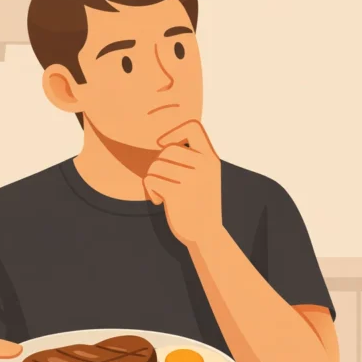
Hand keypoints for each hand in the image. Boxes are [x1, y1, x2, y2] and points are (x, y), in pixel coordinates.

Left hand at [144, 120, 223, 247]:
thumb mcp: (205, 176)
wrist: (207, 235)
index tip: (164, 144)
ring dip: (153, 178)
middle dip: (159, 165)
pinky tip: (160, 201)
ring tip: (162, 192)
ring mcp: (191, 179)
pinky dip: (150, 190)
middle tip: (164, 182)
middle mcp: (204, 166)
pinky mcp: (177, 193)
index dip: (174, 131)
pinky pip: (150, 180)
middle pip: (166, 150)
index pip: (193, 127)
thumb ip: (193, 157)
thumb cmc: (200, 203)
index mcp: (211, 158)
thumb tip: (162, 137)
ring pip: (156, 165)